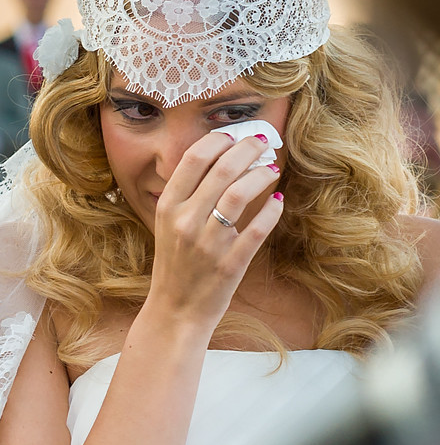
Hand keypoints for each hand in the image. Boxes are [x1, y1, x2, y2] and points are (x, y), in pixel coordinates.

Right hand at [147, 131, 283, 334]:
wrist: (175, 309)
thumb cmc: (175, 264)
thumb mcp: (168, 225)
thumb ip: (187, 196)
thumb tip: (219, 161)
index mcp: (167, 207)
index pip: (194, 159)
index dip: (218, 140)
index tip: (235, 135)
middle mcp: (185, 221)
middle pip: (221, 169)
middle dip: (247, 149)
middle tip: (263, 142)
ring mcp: (208, 243)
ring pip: (239, 194)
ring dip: (261, 175)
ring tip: (271, 168)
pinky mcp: (230, 263)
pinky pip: (258, 229)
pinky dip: (272, 210)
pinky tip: (278, 201)